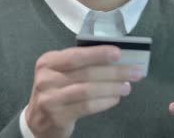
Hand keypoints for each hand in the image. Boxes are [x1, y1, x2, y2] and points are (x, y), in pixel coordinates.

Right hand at [26, 46, 143, 137]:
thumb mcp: (62, 72)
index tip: (118, 53)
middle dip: (114, 72)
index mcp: (48, 61)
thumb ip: (82, 64)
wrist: (39, 119)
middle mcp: (46, 79)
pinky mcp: (57, 116)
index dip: (98, 54)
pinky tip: (115, 98)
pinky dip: (104, 102)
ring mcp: (50, 99)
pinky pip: (86, 107)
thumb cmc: (57, 89)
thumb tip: (116, 59)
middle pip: (86, 73)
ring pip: (87, 90)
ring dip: (112, 87)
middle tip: (134, 72)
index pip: (76, 55)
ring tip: (127, 87)